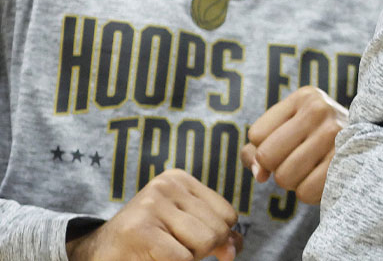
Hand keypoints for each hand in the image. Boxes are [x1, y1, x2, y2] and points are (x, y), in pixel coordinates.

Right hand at [65, 168, 240, 260]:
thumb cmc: (144, 242)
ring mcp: (152, 206)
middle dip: (202, 250)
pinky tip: (152, 258)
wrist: (96, 254)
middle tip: (172, 249)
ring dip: (188, 258)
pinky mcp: (140, 231)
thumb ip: (214, 233)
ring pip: (204, 243)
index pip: (227, 214)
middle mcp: (166, 186)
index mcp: (178, 179)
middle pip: (218, 229)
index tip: (190, 242)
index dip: (218, 237)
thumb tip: (236, 247)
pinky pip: (182, 258)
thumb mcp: (183, 228)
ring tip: (161, 251)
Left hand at [240, 85, 346, 204]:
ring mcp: (337, 135)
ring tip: (311, 169)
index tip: (286, 146)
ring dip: (293, 182)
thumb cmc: (317, 138)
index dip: (264, 148)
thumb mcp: (288, 130)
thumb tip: (260, 175)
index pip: (257, 134)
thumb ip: (258, 150)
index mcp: (305, 97)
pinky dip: (308, 193)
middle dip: (276, 167)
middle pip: (268, 156)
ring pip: (285, 177)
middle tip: (297, 162)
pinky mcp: (346, 162)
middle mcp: (321, 110)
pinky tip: (322, 179)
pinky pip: (306, 192)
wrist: (369, 142)